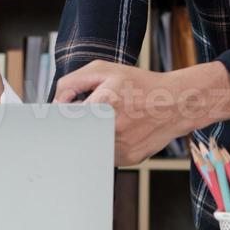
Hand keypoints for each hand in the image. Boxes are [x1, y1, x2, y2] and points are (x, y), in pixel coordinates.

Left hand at [53, 60, 229, 165]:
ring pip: (89, 146)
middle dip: (73, 127)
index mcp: (105, 103)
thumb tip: (56, 102)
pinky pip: (104, 155)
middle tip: (76, 120)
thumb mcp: (104, 70)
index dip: (58, 116)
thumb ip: (73, 82)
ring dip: (88, 136)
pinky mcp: (128, 159)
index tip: (54, 116)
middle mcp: (112, 128)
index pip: (65, 117)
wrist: (176, 103)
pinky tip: (119, 131)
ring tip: (108, 121)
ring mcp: (121, 147)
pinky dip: (103, 145)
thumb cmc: (140, 84)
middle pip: (75, 135)